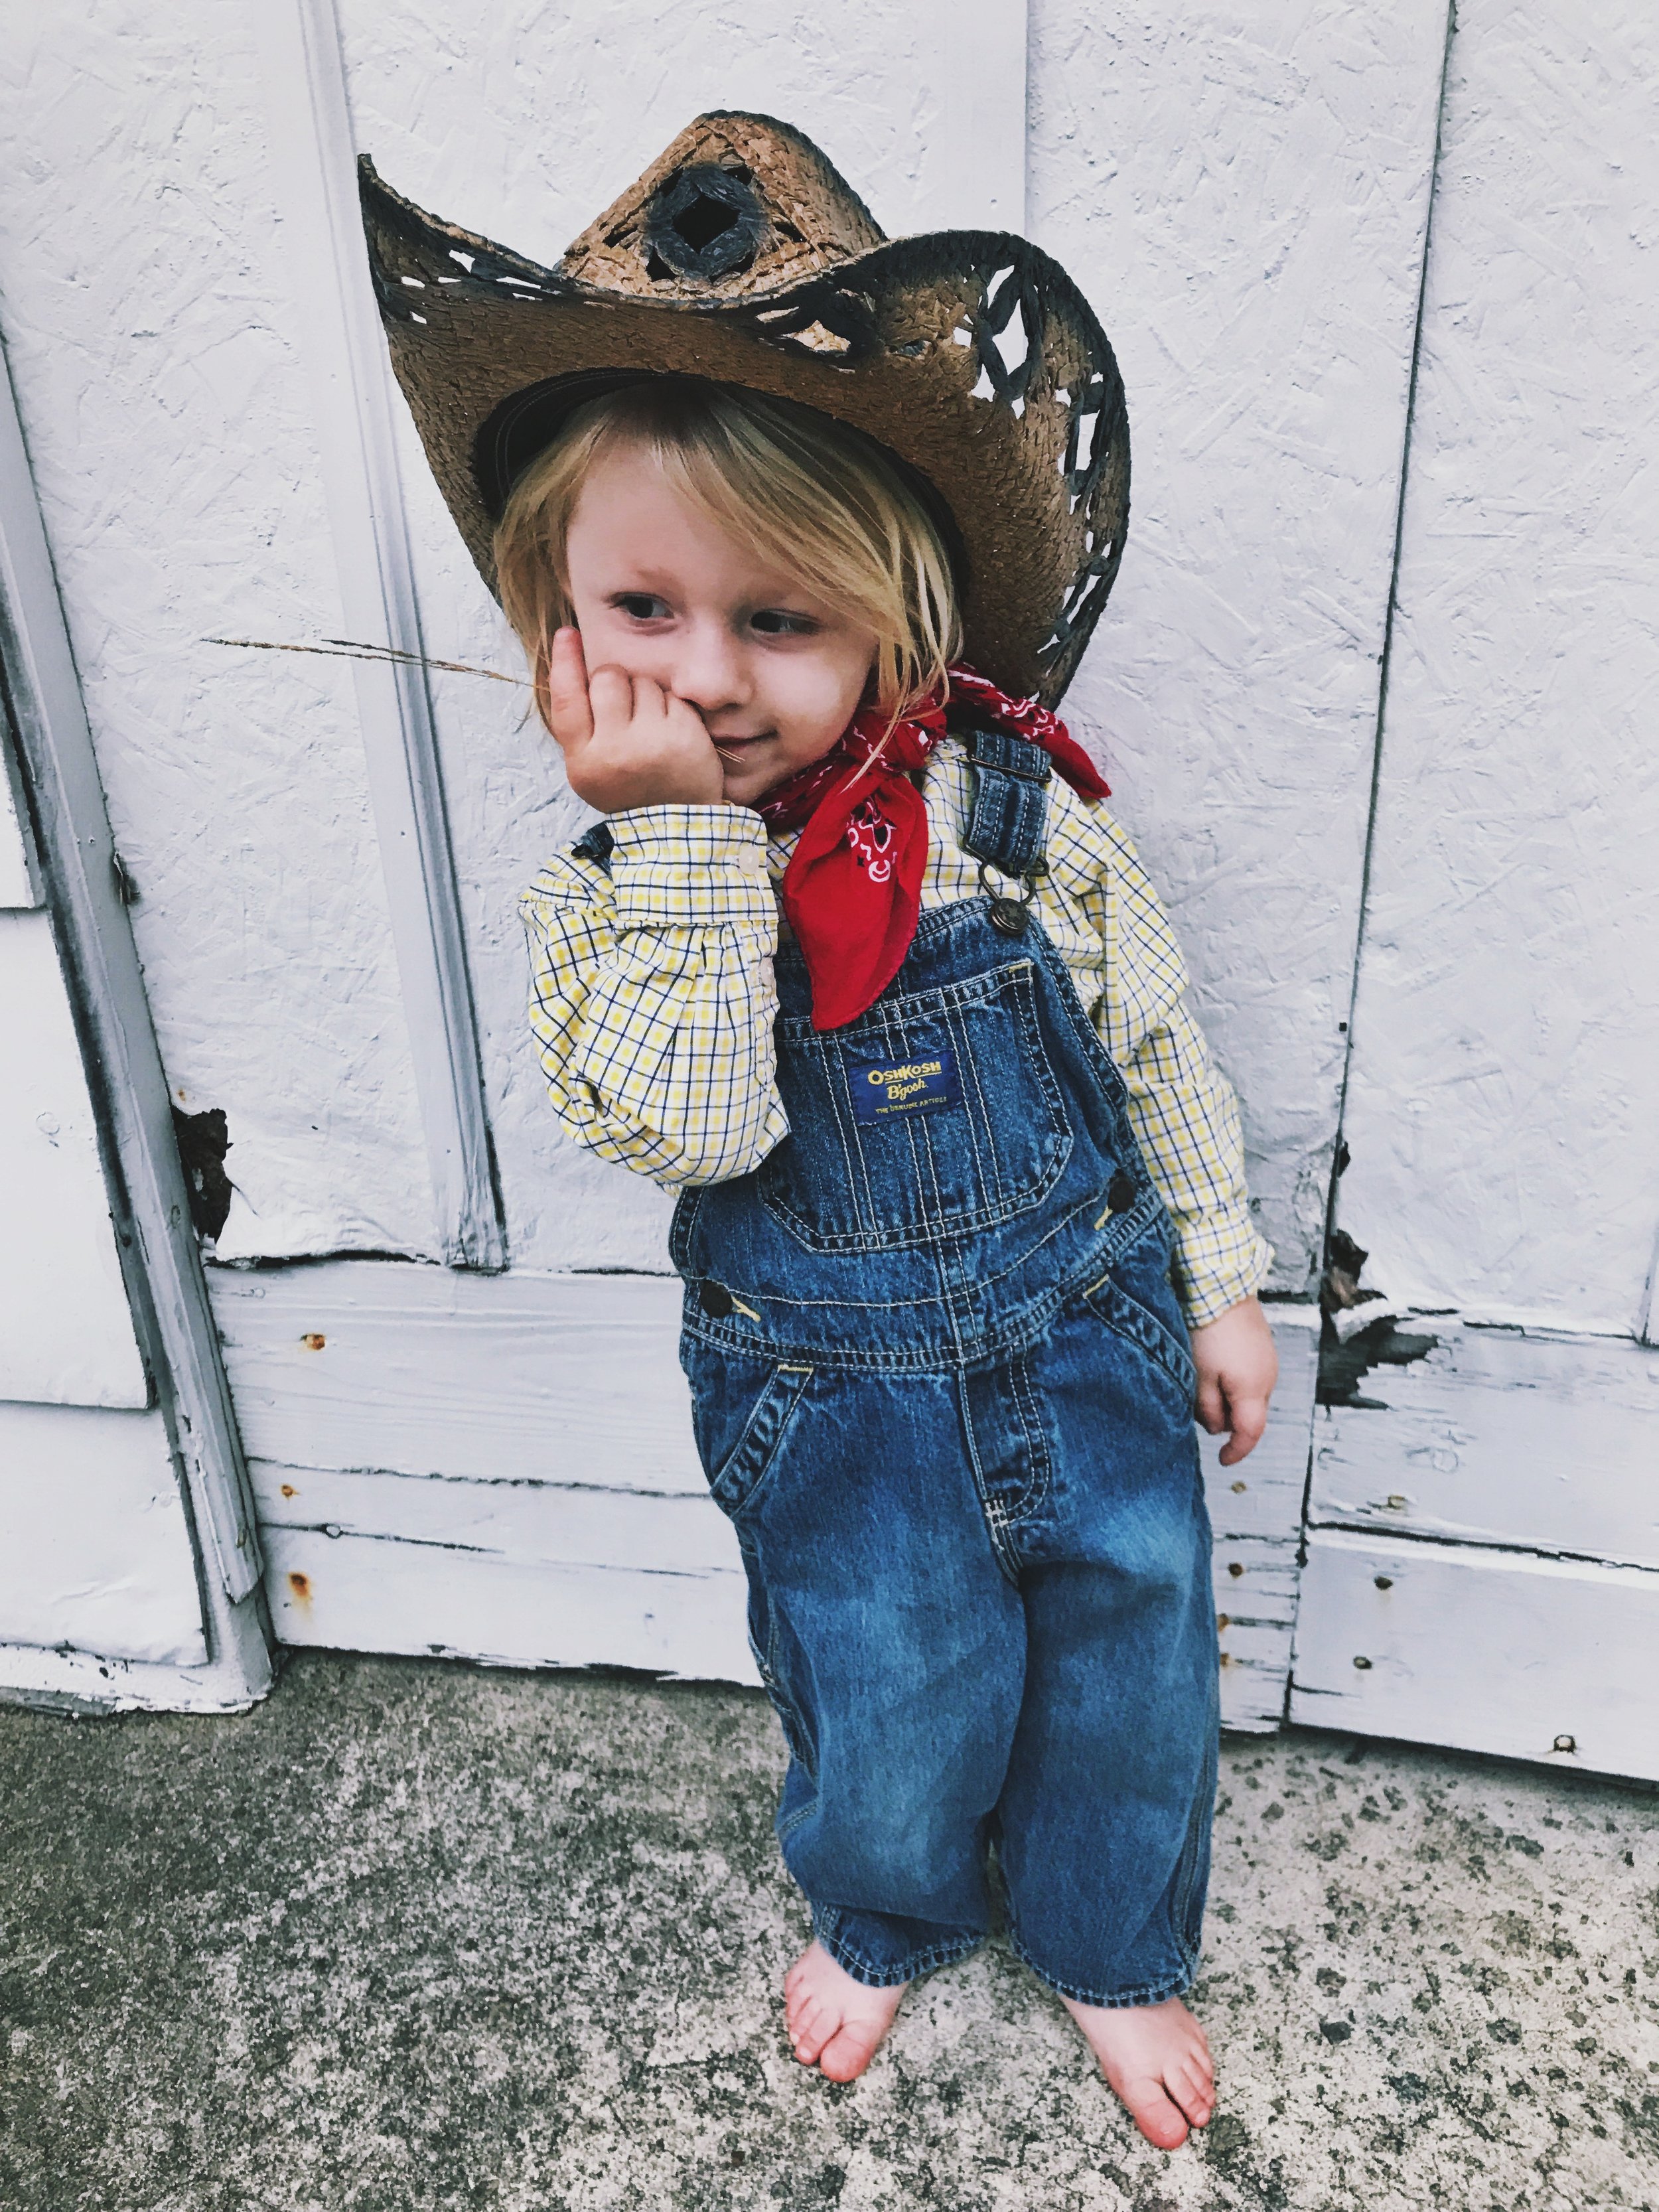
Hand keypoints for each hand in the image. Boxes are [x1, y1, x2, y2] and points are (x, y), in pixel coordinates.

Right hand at [540, 625, 725, 811]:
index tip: (568, 633)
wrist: (675, 825)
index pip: (567, 699)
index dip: (565, 661)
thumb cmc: (627, 788)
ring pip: (642, 681)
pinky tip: (670, 731)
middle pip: (607, 678)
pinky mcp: (685, 735)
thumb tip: (574, 662)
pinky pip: (671, 694)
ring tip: (649, 727)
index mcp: (584, 762)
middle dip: (614, 681)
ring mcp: (653, 742)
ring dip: (644, 694)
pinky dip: (670, 706)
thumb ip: (580, 726)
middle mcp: (615, 751)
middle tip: (622, 707)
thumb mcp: (590, 769)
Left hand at [1190, 1294, 1277, 1465]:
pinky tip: (1214, 1366)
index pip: (1250, 1433)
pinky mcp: (1263, 1347)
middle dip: (1227, 1420)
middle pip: (1250, 1415)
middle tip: (1199, 1408)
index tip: (1223, 1459)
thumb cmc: (1209, 1327)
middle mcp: (1268, 1378)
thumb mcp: (1199, 1376)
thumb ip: (1208, 1408)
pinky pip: (1251, 1377)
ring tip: (1204, 1379)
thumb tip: (1216, 1427)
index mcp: (1253, 1389)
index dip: (1237, 1451)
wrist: (1221, 1286)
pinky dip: (1234, 1382)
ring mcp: (1268, 1361)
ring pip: (1250, 1396)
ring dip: (1229, 1399)